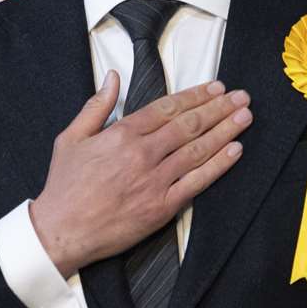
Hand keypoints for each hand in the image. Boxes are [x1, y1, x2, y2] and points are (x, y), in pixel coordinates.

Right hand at [29, 74, 252, 277]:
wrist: (62, 230)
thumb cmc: (65, 187)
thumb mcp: (71, 138)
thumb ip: (96, 106)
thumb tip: (112, 77)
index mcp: (122, 134)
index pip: (168, 108)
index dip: (195, 96)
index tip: (215, 88)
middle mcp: (143, 154)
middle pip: (189, 125)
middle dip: (218, 108)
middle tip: (240, 97)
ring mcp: (155, 181)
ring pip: (198, 150)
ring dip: (225, 131)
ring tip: (244, 117)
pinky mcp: (162, 206)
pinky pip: (197, 182)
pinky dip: (218, 165)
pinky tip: (234, 151)